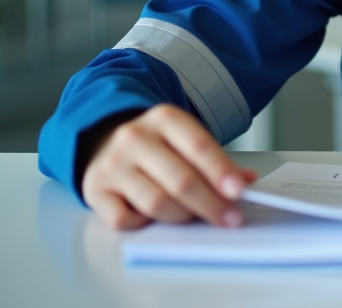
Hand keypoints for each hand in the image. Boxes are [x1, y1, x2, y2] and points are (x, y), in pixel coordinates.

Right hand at [81, 104, 257, 230]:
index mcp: (164, 118)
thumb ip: (216, 160)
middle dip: (210, 203)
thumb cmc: (156, 146)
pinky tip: (154, 216)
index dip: (221, 171)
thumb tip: (247, 181)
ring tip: (195, 216)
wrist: (105, 141)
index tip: (239, 191)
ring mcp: (112, 165)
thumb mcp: (186, 140)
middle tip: (230, 218)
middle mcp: (134, 138)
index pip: (199, 146)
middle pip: (180, 179)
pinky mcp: (94, 191)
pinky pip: (125, 219)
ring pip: (155, 202)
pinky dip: (144, 224)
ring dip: (182, 216)